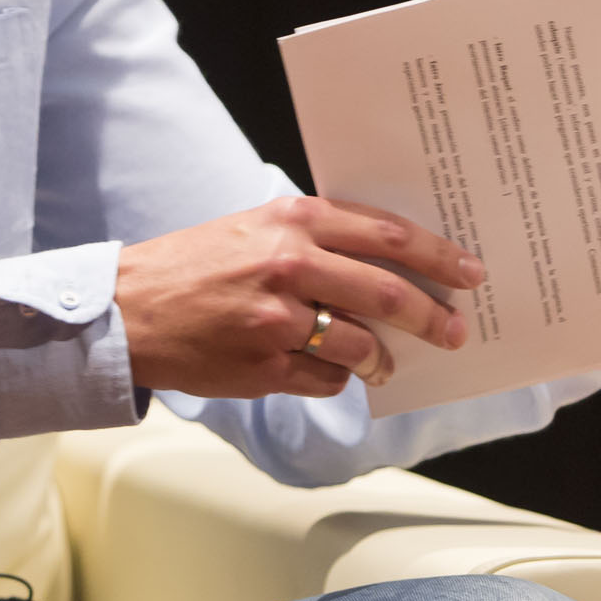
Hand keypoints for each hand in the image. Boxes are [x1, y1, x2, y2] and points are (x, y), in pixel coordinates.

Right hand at [116, 197, 486, 398]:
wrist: (130, 310)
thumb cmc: (197, 265)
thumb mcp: (257, 227)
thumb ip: (319, 237)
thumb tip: (392, 263)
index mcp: (293, 220)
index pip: (387, 235)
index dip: (437, 256)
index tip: (469, 272)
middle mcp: (289, 265)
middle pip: (387, 291)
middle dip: (431, 314)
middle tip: (454, 328)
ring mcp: (277, 319)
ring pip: (362, 344)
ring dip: (383, 358)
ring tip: (386, 362)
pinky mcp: (265, 366)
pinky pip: (328, 379)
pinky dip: (337, 378)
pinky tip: (323, 369)